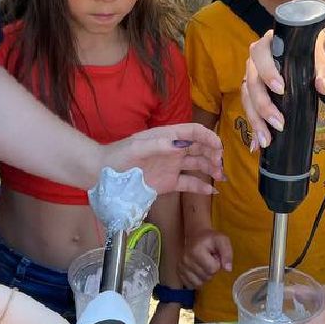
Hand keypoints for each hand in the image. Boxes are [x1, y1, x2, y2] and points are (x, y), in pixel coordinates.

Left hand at [101, 124, 223, 196]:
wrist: (104, 174)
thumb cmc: (119, 155)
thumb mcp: (137, 147)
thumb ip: (158, 145)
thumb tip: (180, 144)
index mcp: (168, 136)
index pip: (194, 132)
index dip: (208, 137)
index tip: (219, 147)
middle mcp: (174, 150)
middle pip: (200, 148)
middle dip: (213, 154)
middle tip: (219, 164)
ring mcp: (173, 167)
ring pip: (198, 165)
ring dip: (211, 169)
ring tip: (220, 176)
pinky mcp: (169, 183)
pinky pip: (189, 183)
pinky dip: (201, 187)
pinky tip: (212, 191)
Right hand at [179, 228, 231, 287]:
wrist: (196, 236)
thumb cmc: (210, 239)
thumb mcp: (222, 241)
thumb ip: (227, 254)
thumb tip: (228, 269)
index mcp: (196, 251)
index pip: (212, 269)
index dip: (217, 264)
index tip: (214, 256)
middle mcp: (185, 260)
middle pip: (206, 277)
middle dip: (211, 270)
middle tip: (209, 259)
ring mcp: (181, 267)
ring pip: (199, 283)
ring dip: (204, 276)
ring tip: (204, 264)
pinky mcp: (179, 272)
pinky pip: (191, 285)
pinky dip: (197, 280)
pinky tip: (198, 270)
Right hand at [239, 29, 324, 148]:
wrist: (306, 53)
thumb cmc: (309, 53)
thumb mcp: (319, 58)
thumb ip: (322, 70)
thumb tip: (323, 87)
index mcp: (268, 46)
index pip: (260, 55)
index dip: (267, 72)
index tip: (281, 89)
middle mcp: (254, 62)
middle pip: (251, 82)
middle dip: (263, 105)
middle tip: (279, 123)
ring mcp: (251, 78)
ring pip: (246, 98)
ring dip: (256, 120)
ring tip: (266, 140)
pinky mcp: (252, 93)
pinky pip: (249, 109)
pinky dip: (254, 127)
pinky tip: (257, 144)